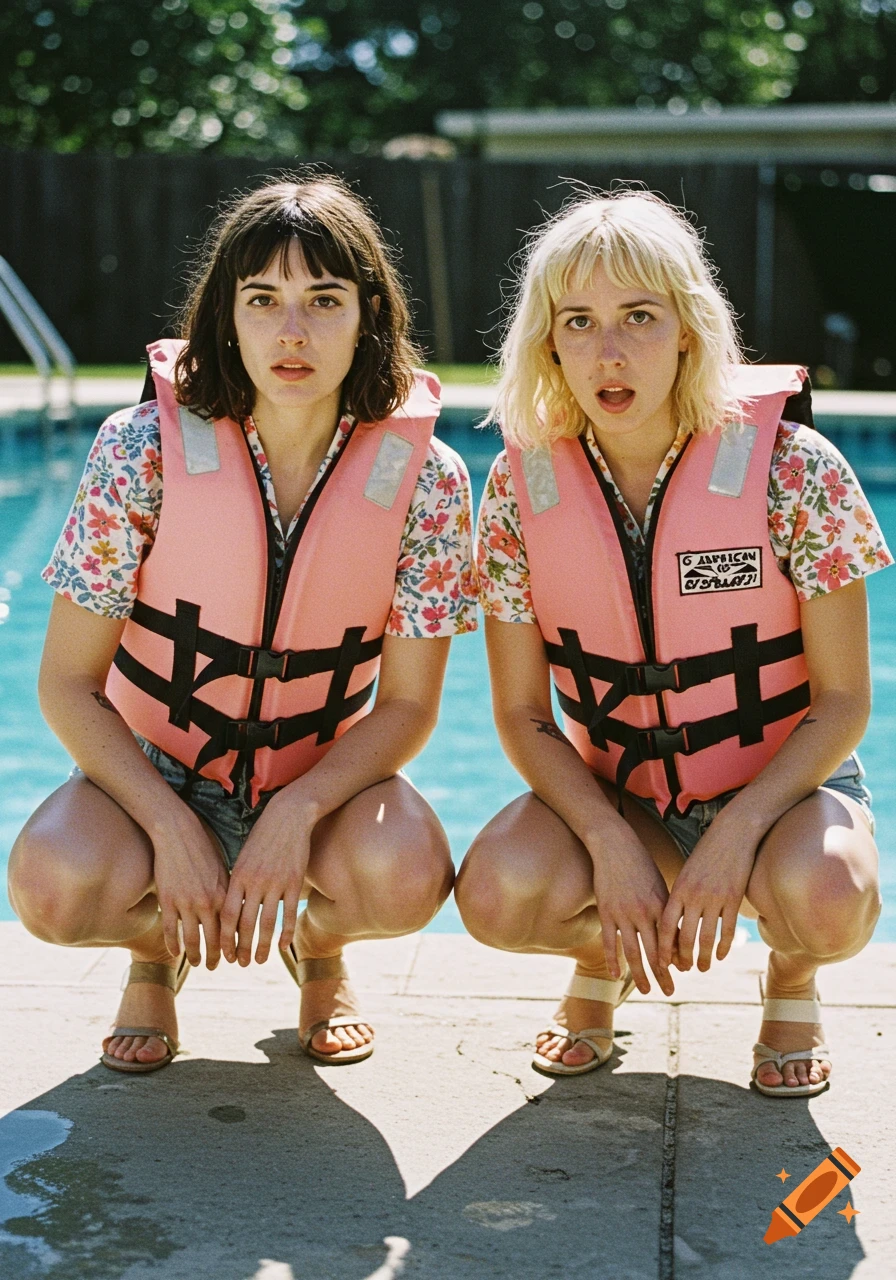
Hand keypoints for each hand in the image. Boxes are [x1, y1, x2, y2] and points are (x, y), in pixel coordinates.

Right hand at [151, 807, 228, 968]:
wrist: (178, 832)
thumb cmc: (203, 849)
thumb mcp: (223, 870)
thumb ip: (228, 893)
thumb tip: (238, 911)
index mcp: (225, 894)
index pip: (232, 928)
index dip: (234, 946)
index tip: (236, 957)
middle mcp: (208, 902)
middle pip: (214, 939)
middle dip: (216, 957)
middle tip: (216, 966)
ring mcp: (186, 903)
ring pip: (192, 939)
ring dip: (195, 955)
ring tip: (197, 964)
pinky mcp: (168, 900)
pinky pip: (171, 930)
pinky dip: (173, 945)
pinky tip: (175, 953)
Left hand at [219, 791, 311, 965]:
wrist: (288, 816)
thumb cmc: (263, 835)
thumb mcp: (243, 856)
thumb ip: (237, 881)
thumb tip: (229, 907)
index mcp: (239, 876)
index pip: (227, 914)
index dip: (224, 936)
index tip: (223, 952)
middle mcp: (256, 881)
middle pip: (246, 923)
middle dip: (242, 947)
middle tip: (240, 964)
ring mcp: (276, 882)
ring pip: (267, 922)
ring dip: (262, 946)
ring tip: (259, 961)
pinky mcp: (294, 881)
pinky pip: (288, 912)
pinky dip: (286, 932)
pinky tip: (282, 946)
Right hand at [589, 821, 675, 996]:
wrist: (614, 845)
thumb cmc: (640, 864)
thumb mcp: (659, 885)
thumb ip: (667, 910)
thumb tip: (676, 934)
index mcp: (661, 905)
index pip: (672, 940)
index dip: (678, 959)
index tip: (683, 974)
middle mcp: (643, 912)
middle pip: (655, 951)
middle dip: (663, 974)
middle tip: (669, 992)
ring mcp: (623, 913)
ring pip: (632, 952)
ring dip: (640, 974)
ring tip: (646, 990)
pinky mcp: (606, 911)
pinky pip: (610, 941)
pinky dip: (612, 960)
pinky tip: (615, 975)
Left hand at [658, 811, 757, 972]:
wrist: (733, 833)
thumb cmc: (707, 852)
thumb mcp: (688, 872)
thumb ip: (681, 895)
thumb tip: (674, 919)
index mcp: (679, 888)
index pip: (666, 924)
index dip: (662, 945)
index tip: (661, 961)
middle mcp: (695, 895)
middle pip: (685, 935)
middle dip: (682, 957)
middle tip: (682, 970)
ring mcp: (715, 898)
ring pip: (706, 936)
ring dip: (703, 957)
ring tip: (701, 968)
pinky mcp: (733, 899)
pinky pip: (726, 929)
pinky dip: (723, 946)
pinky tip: (720, 955)